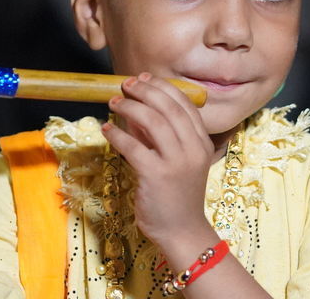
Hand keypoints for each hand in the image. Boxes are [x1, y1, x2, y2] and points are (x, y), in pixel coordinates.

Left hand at [101, 73, 215, 245]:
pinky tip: (107, 129)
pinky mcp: (156, 176)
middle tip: (125, 85)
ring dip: (130, 107)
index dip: (162, 87)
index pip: (184, 104)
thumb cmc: (177, 195)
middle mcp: (193, 149)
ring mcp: (176, 162)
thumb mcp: (178, 161)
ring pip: (153, 121)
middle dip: (144, 91)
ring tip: (114, 102)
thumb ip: (161, 137)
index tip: (144, 78)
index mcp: (202, 143)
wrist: (182, 231)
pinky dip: (117, 133)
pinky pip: (133, 146)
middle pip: (168, 107)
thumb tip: (136, 110)